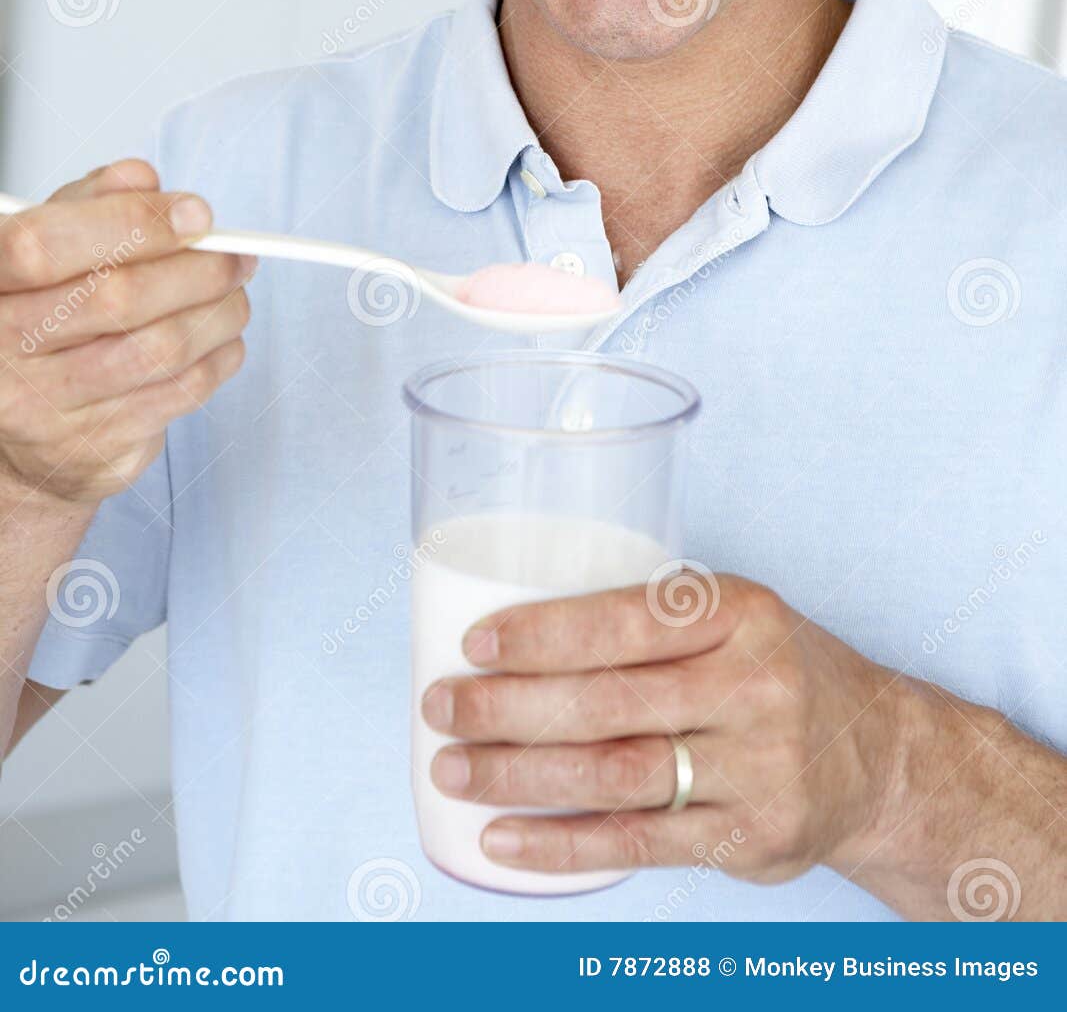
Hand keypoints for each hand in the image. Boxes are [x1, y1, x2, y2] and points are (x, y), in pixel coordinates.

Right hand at [0, 159, 250, 505]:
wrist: (15, 433)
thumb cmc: (36, 321)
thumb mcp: (46, 249)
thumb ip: (88, 205)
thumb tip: (141, 179)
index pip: (45, 246)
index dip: (131, 223)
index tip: (196, 214)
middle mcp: (0, 353)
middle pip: (116, 300)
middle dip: (197, 269)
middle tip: (236, 255)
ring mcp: (40, 411)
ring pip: (158, 350)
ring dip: (218, 314)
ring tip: (236, 293)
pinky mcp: (88, 453)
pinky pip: (176, 397)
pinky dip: (217, 359)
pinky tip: (222, 340)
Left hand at [422, 571, 906, 881]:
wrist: (877, 755)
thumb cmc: (772, 670)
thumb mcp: (732, 617)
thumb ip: (646, 620)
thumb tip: (511, 637)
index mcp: (740, 610)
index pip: (627, 618)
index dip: (545, 632)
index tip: (475, 642)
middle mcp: (753, 685)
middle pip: (609, 701)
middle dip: (509, 707)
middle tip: (441, 707)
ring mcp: (756, 766)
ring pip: (615, 774)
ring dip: (520, 775)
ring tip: (453, 770)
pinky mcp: (750, 836)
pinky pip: (638, 843)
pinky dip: (562, 844)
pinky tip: (504, 838)